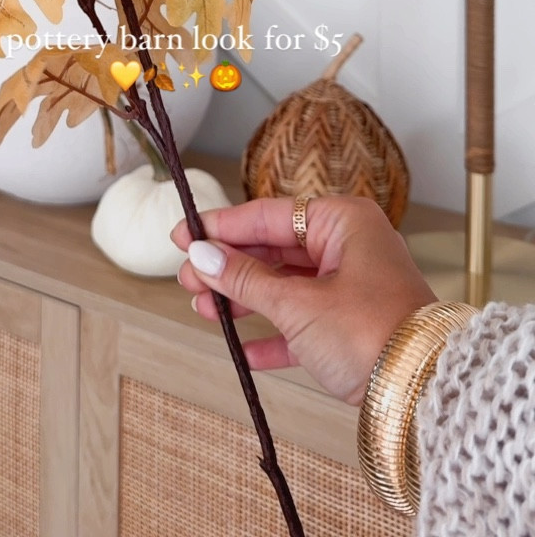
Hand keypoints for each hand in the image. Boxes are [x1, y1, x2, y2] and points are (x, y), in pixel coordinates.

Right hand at [171, 195, 435, 405]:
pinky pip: (302, 322)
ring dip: (244, 300)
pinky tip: (242, 349)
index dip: (221, 227)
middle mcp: (349, 246)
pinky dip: (273, 334)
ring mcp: (352, 286)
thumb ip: (245, 279)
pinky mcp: (352, 326)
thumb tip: (202, 256)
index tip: (182, 234)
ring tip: (205, 310)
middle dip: (229, 267)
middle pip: (275, 249)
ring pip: (285, 285)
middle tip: (187, 279)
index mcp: (342, 221)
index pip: (268, 214)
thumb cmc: (372, 332)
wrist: (424, 392)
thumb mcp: (297, 303)